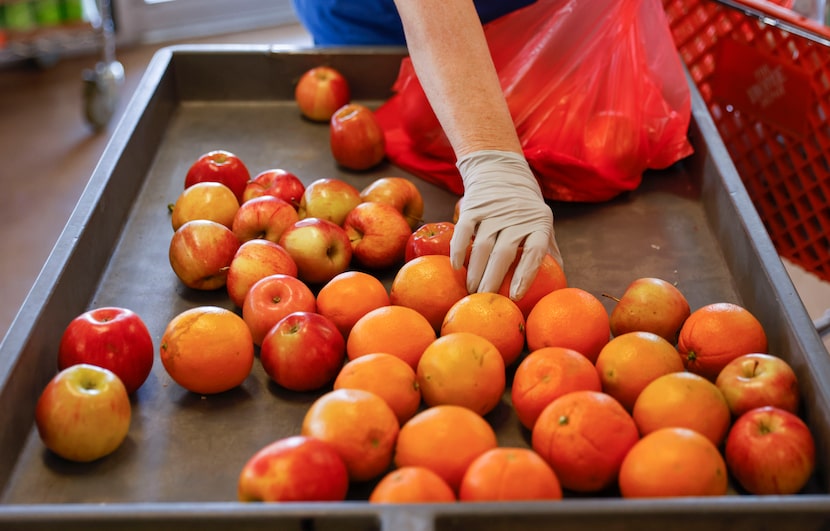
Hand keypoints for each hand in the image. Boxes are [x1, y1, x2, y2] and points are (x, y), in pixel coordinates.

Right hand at [450, 150, 561, 299]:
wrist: (501, 171)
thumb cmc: (524, 207)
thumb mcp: (541, 221)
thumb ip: (549, 249)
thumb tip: (560, 282)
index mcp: (538, 222)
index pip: (534, 252)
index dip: (526, 275)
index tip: (515, 296)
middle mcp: (516, 216)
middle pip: (504, 254)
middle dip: (493, 281)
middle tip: (486, 300)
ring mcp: (493, 211)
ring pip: (482, 246)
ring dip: (475, 272)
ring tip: (472, 291)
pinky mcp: (473, 206)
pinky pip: (463, 231)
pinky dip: (458, 249)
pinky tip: (456, 267)